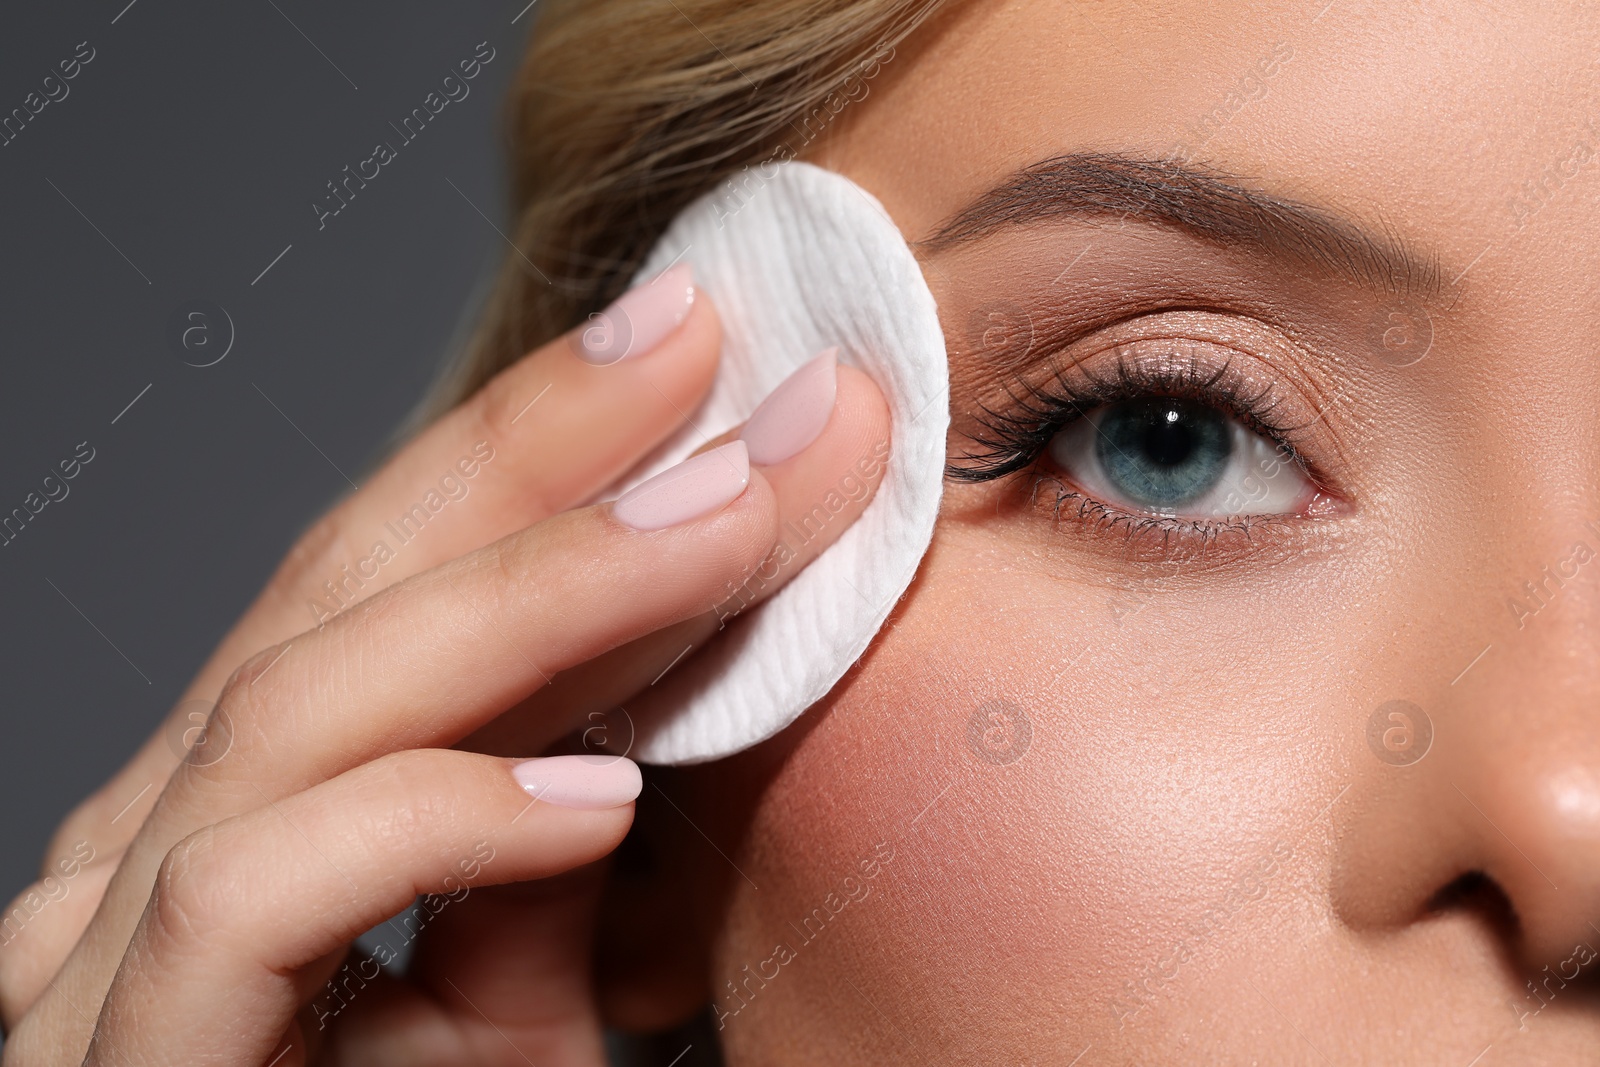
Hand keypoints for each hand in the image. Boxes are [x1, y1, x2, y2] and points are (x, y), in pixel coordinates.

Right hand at [0, 271, 890, 1064]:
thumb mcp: (514, 1000)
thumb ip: (542, 855)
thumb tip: (648, 683)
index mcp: (255, 808)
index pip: (391, 580)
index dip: (539, 449)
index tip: (696, 348)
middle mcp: (154, 849)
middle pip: (341, 589)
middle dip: (542, 457)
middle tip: (715, 348)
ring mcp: (106, 953)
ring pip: (300, 703)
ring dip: (538, 594)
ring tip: (726, 519)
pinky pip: (250, 899)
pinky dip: (430, 822)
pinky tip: (599, 800)